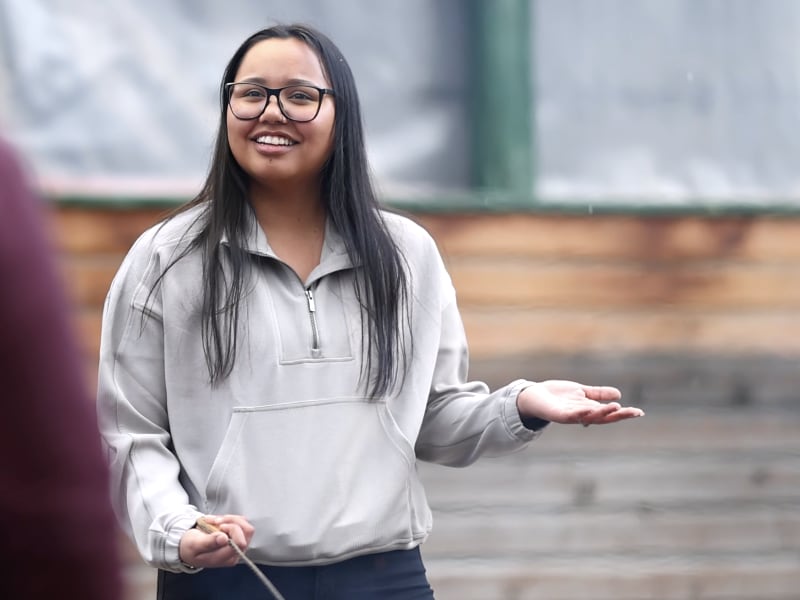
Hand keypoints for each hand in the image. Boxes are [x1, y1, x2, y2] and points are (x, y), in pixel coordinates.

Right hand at [179, 514, 254, 567]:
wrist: (188, 545)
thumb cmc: (190, 547)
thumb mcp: (195, 545)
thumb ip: (208, 543)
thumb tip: (224, 539)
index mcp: (226, 558)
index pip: (241, 542)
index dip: (232, 530)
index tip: (220, 527)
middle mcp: (235, 552)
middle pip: (247, 531)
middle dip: (232, 521)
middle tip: (216, 521)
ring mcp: (238, 543)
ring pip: (245, 523)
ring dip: (229, 518)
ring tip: (214, 521)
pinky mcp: (237, 535)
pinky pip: (241, 520)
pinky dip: (228, 517)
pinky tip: (216, 521)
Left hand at [517, 380, 643, 425]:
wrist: (534, 396)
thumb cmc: (557, 395)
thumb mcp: (581, 392)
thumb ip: (597, 394)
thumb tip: (619, 394)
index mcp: (589, 410)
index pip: (609, 413)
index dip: (624, 413)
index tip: (639, 412)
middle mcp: (582, 415)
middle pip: (603, 417)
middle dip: (619, 415)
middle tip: (634, 412)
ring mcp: (571, 416)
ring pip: (589, 416)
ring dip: (602, 413)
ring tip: (616, 407)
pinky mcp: (558, 415)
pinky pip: (570, 415)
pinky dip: (579, 413)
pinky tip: (587, 410)